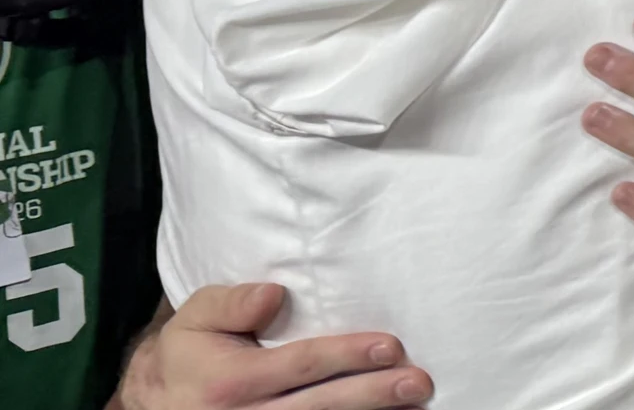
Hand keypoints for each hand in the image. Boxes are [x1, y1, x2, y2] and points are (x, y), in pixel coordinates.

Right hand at [117, 284, 430, 409]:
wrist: (157, 402)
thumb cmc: (190, 352)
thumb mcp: (195, 318)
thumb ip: (231, 303)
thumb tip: (273, 294)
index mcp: (231, 380)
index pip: (300, 365)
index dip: (347, 355)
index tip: (390, 346)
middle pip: (320, 406)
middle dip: (373, 394)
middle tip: (418, 383)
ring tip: (413, 404)